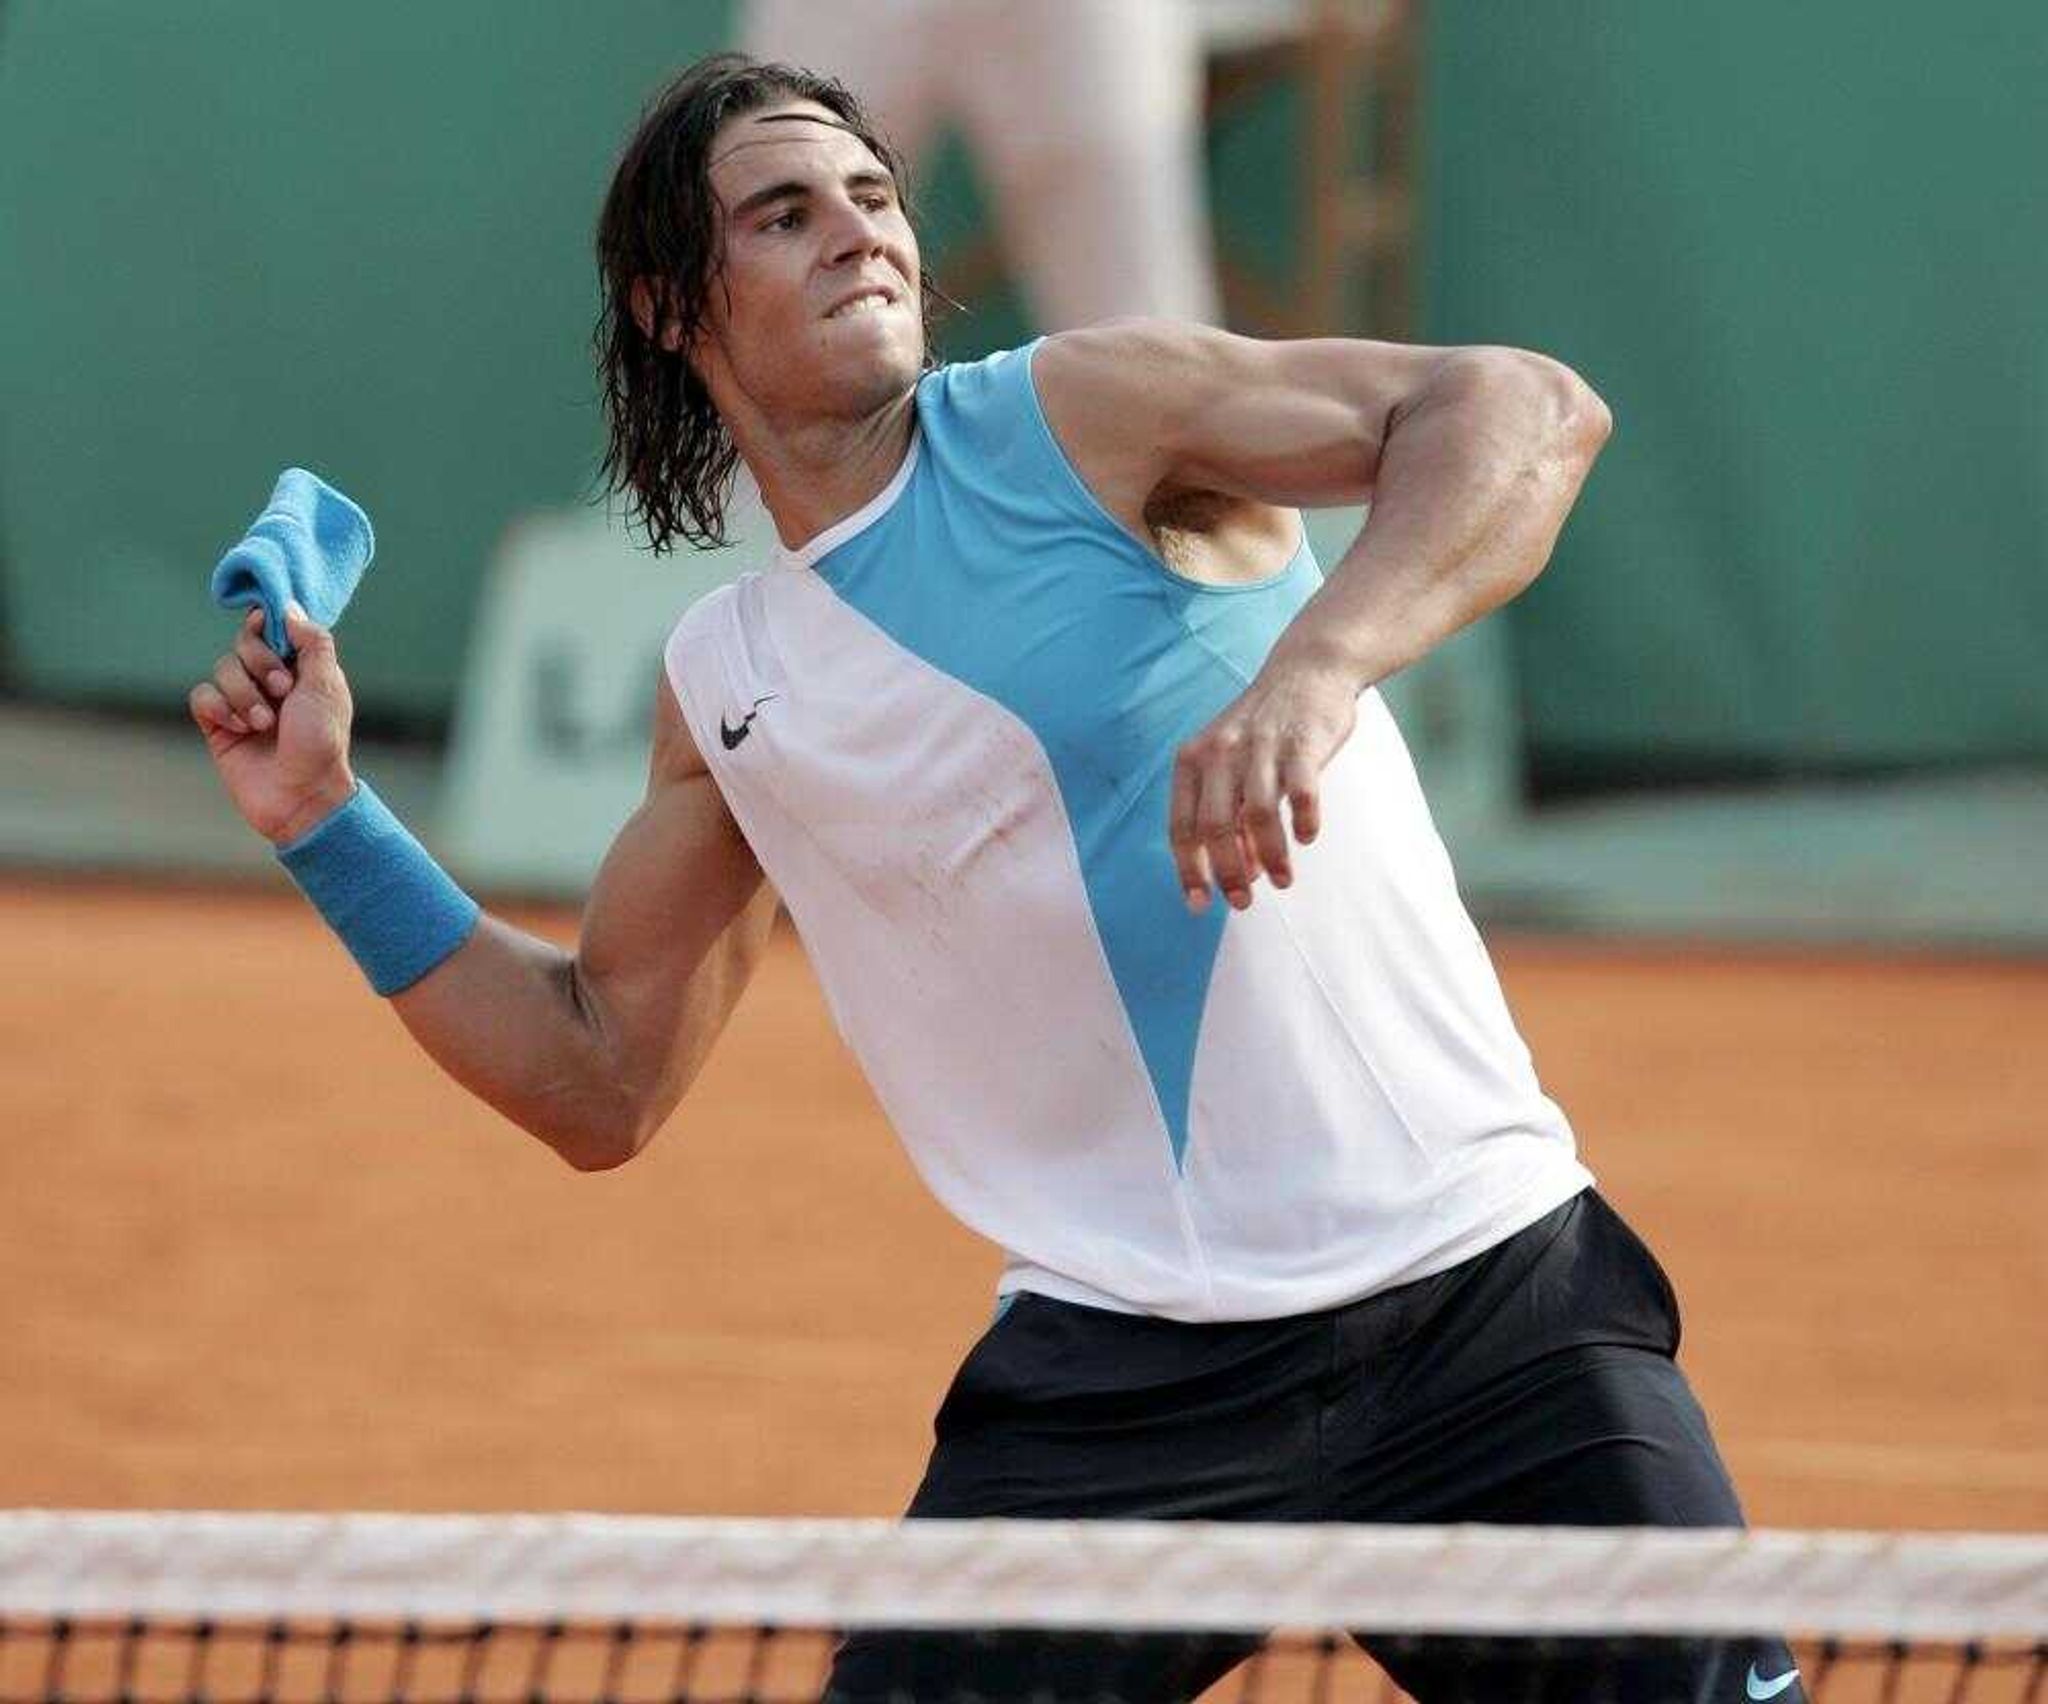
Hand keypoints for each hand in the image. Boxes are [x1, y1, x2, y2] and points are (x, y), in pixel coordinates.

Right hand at [187, 604, 356, 844]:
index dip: (266, 626)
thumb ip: (312, 642)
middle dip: (260, 663)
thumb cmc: (321, 742)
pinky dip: (218, 708)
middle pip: (243, 643)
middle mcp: (270, 683)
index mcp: (300, 670)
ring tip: (264, 723)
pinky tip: (238, 729)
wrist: (301, 795)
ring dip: (243, 694)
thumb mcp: (327, 686)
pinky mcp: (219, 726)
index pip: (271, 629)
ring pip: (222, 668)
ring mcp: (243, 703)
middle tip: (282, 691)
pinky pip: (201, 696)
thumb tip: (288, 608)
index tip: (265, 626)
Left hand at [1168, 654, 1357, 911]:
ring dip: (1270, 856)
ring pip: (1257, 815)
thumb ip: (1230, 816)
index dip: (1189, 870)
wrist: (1306, 670)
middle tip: (1243, 902)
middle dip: (1227, 873)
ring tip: (1283, 881)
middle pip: (1214, 827)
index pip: (1182, 827)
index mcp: (1192, 760)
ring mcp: (1260, 746)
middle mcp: (1220, 753)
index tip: (1199, 906)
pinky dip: (1303, 820)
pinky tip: (1307, 838)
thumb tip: (1242, 872)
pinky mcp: (1301, 742)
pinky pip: (1301, 792)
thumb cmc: (1264, 729)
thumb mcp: (1231, 766)